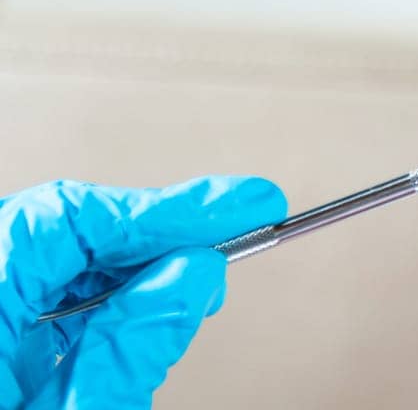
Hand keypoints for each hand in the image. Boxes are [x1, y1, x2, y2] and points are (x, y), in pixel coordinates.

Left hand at [1, 176, 286, 408]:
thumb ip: (131, 350)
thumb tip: (195, 274)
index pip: (70, 220)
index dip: (163, 207)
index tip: (238, 206)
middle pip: (64, 230)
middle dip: (156, 229)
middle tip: (239, 221)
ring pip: (55, 260)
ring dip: (137, 260)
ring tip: (207, 263)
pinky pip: (38, 299)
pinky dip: (103, 296)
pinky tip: (151, 298)